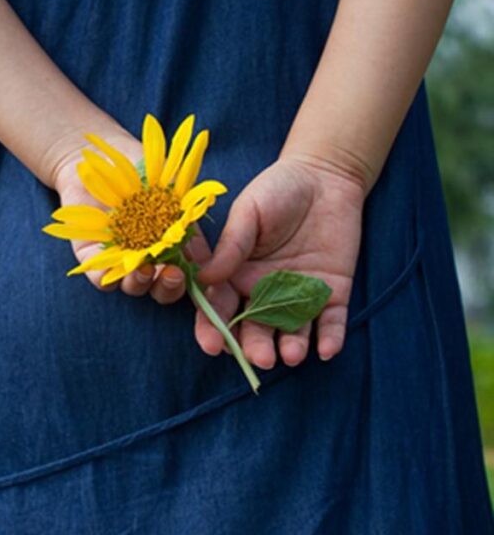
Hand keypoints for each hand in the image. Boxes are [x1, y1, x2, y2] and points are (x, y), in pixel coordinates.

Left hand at [50, 134, 202, 305]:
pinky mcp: (92, 257)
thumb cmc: (140, 171)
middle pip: (160, 289)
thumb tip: (206, 250)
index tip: (188, 272)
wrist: (99, 158)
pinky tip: (111, 269)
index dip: (187, 282)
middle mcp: (146, 259)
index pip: (182, 275)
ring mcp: (119, 261)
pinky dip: (106, 276)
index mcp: (169, 248)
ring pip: (132, 287)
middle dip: (167, 287)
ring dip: (139, 283)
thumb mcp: (172, 190)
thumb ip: (189, 217)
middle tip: (170, 273)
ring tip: (141, 269)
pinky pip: (99, 277)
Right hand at [197, 155, 366, 367]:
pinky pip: (331, 322)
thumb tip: (203, 278)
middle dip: (254, 347)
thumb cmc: (278, 189)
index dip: (213, 329)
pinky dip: (330, 338)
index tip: (213, 345)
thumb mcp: (249, 211)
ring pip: (290, 331)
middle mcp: (263, 292)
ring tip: (290, 355)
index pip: (218, 309)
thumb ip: (231, 245)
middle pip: (253, 329)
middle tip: (260, 358)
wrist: (325, 176)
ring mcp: (298, 296)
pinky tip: (327, 349)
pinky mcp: (332, 294)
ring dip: (290, 348)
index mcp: (235, 274)